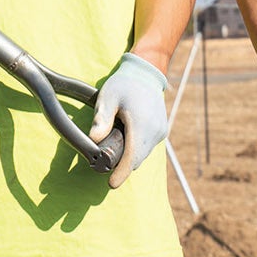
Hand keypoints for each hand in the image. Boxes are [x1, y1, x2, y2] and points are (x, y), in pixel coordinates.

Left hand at [91, 52, 168, 188]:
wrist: (146, 72)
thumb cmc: (124, 84)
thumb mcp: (107, 97)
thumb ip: (101, 119)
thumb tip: (94, 140)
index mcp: (141, 124)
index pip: (132, 157)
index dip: (121, 173)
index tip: (111, 184)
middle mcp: (155, 131)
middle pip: (137, 159)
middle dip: (122, 166)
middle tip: (105, 167)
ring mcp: (160, 131)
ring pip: (143, 154)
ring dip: (130, 156)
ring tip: (115, 148)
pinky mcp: (162, 130)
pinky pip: (147, 146)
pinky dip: (137, 148)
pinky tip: (126, 138)